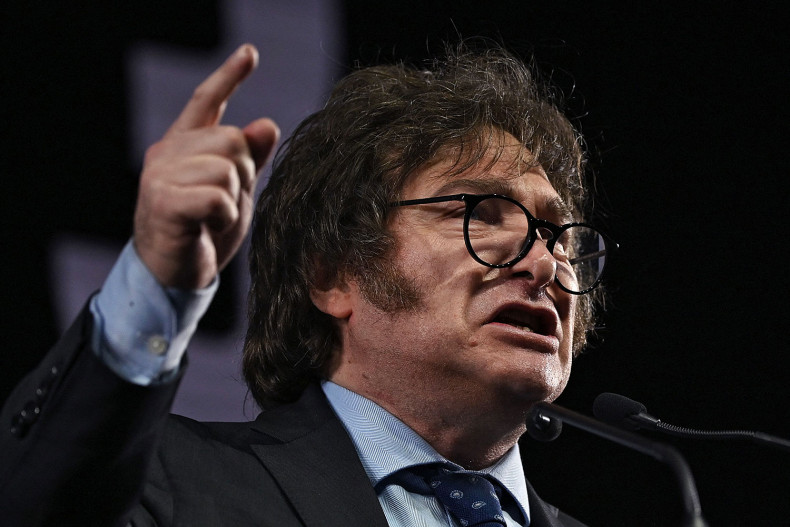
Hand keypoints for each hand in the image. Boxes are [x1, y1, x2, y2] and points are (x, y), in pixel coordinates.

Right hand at [133, 44, 278, 288]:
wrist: (173, 274)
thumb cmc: (204, 232)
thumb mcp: (235, 192)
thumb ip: (249, 159)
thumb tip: (267, 124)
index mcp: (184, 145)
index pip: (207, 101)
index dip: (229, 76)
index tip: (250, 54)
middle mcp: (167, 152)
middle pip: (231, 140)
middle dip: (242, 174)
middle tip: (224, 202)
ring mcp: (160, 175)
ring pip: (226, 168)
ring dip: (232, 198)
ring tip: (214, 217)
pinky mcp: (162, 201)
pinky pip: (217, 197)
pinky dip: (224, 216)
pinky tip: (210, 226)